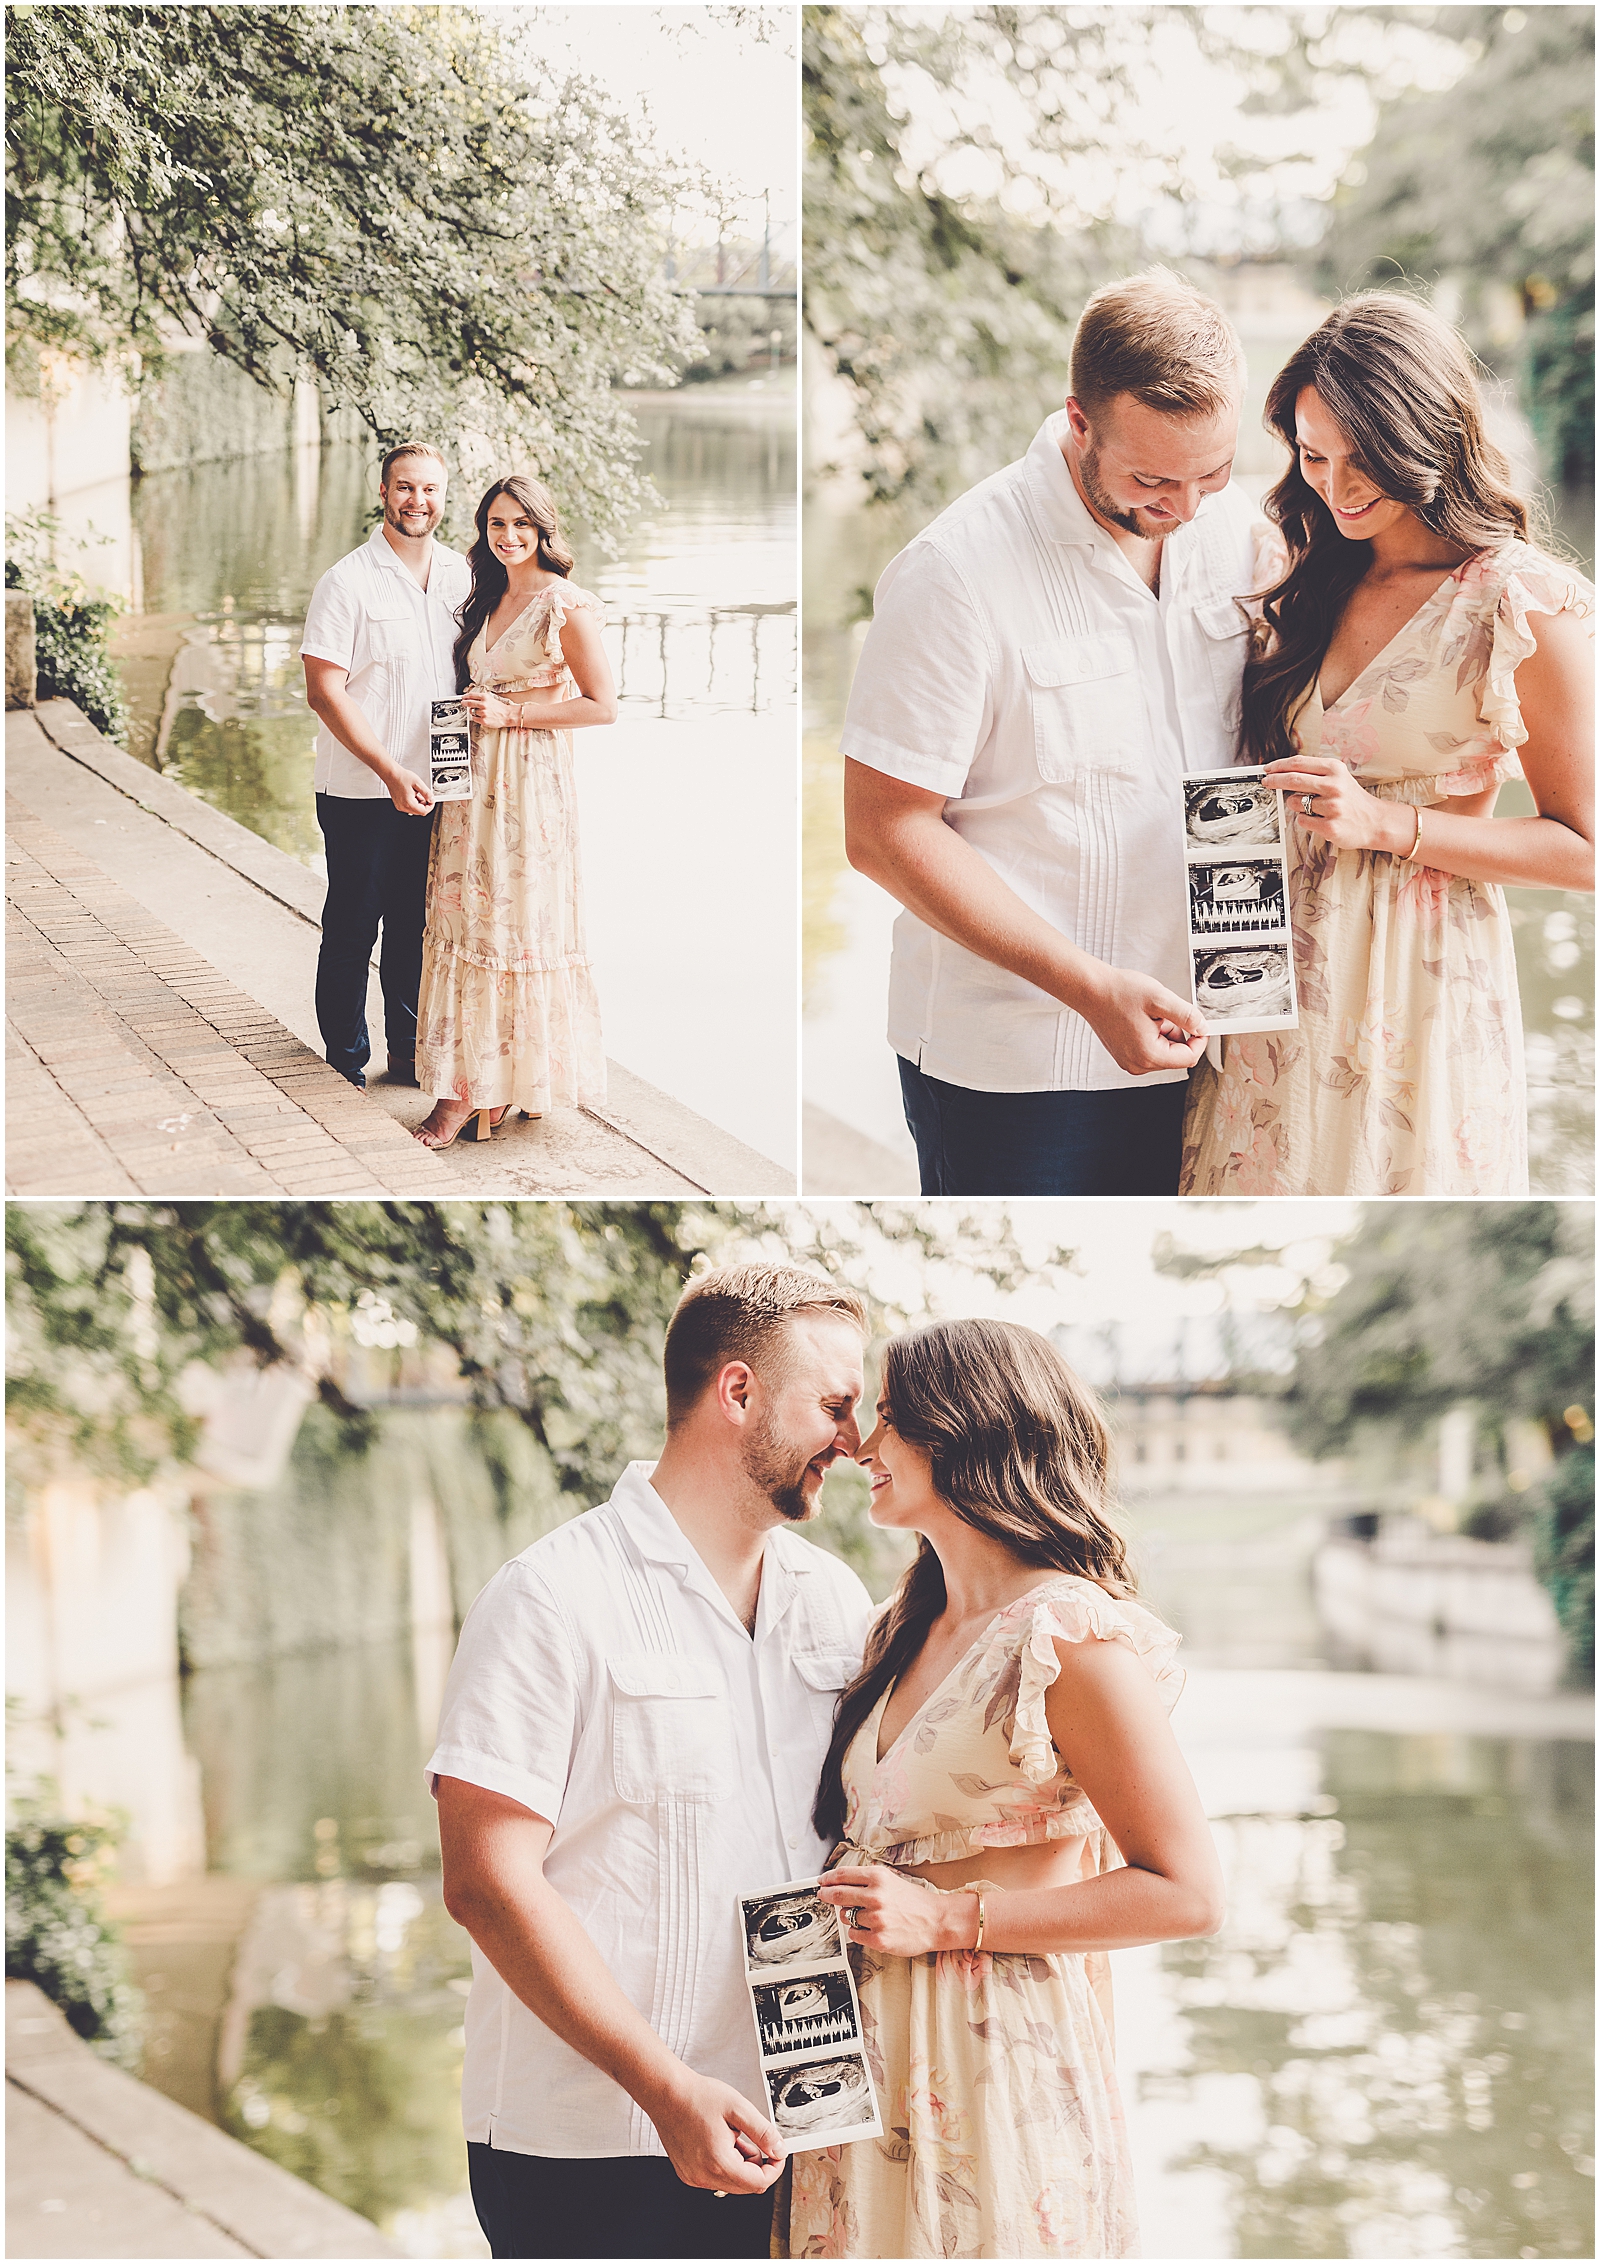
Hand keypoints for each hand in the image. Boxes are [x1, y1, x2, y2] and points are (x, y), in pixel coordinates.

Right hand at [387, 768, 433, 815]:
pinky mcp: (398, 804)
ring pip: (414, 810)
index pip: (423, 812)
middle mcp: (403, 807)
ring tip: (416, 792)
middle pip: (419, 812)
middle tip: (424, 795)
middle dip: (424, 804)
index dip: (430, 806)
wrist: (391, 774)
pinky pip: (409, 807)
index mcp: (408, 803)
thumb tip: (432, 799)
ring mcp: (400, 806)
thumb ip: (427, 793)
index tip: (432, 801)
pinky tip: (412, 794)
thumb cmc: (402, 777)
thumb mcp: (418, 783)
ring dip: (419, 803)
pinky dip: (413, 802)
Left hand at [462, 687, 519, 730]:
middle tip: (463, 703)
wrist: (506, 715)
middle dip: (464, 703)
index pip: (471, 695)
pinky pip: (474, 718)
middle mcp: (483, 704)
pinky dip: (476, 717)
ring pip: (472, 711)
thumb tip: (470, 698)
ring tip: (479, 712)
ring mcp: (483, 713)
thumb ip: (481, 698)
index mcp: (485, 697)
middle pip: (469, 703)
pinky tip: (481, 716)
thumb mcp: (490, 699)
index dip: (465, 696)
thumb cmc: (499, 707)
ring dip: (473, 711)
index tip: (463, 698)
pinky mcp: (483, 720)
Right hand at [645, 2069, 784, 2191]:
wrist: (667, 2094)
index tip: (777, 2154)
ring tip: (731, 2135)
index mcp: (719, 2162)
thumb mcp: (738, 2108)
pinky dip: (723, 2164)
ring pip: (730, 2183)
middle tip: (750, 2138)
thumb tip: (780, 2150)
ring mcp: (693, 2177)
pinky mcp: (687, 2174)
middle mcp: (704, 2176)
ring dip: (739, 2163)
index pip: (758, 2183)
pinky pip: (715, 2178)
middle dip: (756, 2165)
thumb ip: (763, 2132)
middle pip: (745, 2186)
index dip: (774, 2169)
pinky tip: (718, 2141)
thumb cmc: (697, 2097)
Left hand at [817, 1864, 969, 1956]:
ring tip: (866, 1916)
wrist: (936, 1921)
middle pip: (838, 1894)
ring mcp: (876, 1919)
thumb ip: (867, 1880)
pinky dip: (857, 1931)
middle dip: (826, 1894)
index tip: (822, 1881)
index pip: (843, 1875)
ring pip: (845, 1916)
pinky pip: (854, 1934)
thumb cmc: (914, 1901)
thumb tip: (841, 1882)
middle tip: (823, 1895)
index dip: (828, 1878)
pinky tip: (870, 1928)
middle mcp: (876, 1897)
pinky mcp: (878, 1939)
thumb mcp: (891, 1880)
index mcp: (878, 1878)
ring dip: (848, 1916)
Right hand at [1078, 965, 1207, 1076]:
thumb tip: (1203, 1028)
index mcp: (1148, 1055)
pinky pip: (1150, 1050)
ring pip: (1164, 1052)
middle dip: (1178, 1034)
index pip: (1189, 1057)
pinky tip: (1141, 1019)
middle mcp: (1138, 1064)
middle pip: (1177, 1056)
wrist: (1091, 990)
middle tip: (1164, 1013)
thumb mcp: (1160, 999)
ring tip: (1149, 1014)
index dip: (1199, 1039)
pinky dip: (1153, 1034)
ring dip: (1165, 1033)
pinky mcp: (1124, 1055)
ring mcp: (1129, 1061)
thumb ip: (1187, 1016)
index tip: (1197, 1022)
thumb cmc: (1118, 993)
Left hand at [1263, 756, 1406, 853]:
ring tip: (1314, 807)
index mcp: (1335, 769)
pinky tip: (1320, 819)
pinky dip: (1306, 820)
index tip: (1267, 769)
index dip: (1279, 765)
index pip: (1299, 763)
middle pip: (1292, 779)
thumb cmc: (1352, 799)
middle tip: (1266, 782)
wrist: (1375, 821)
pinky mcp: (1329, 826)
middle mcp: (1334, 785)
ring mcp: (1332, 806)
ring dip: (1296, 805)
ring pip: (1295, 802)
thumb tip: (1283, 772)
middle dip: (1274, 780)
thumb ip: (1315, 773)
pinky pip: (1302, 820)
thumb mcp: (1339, 777)